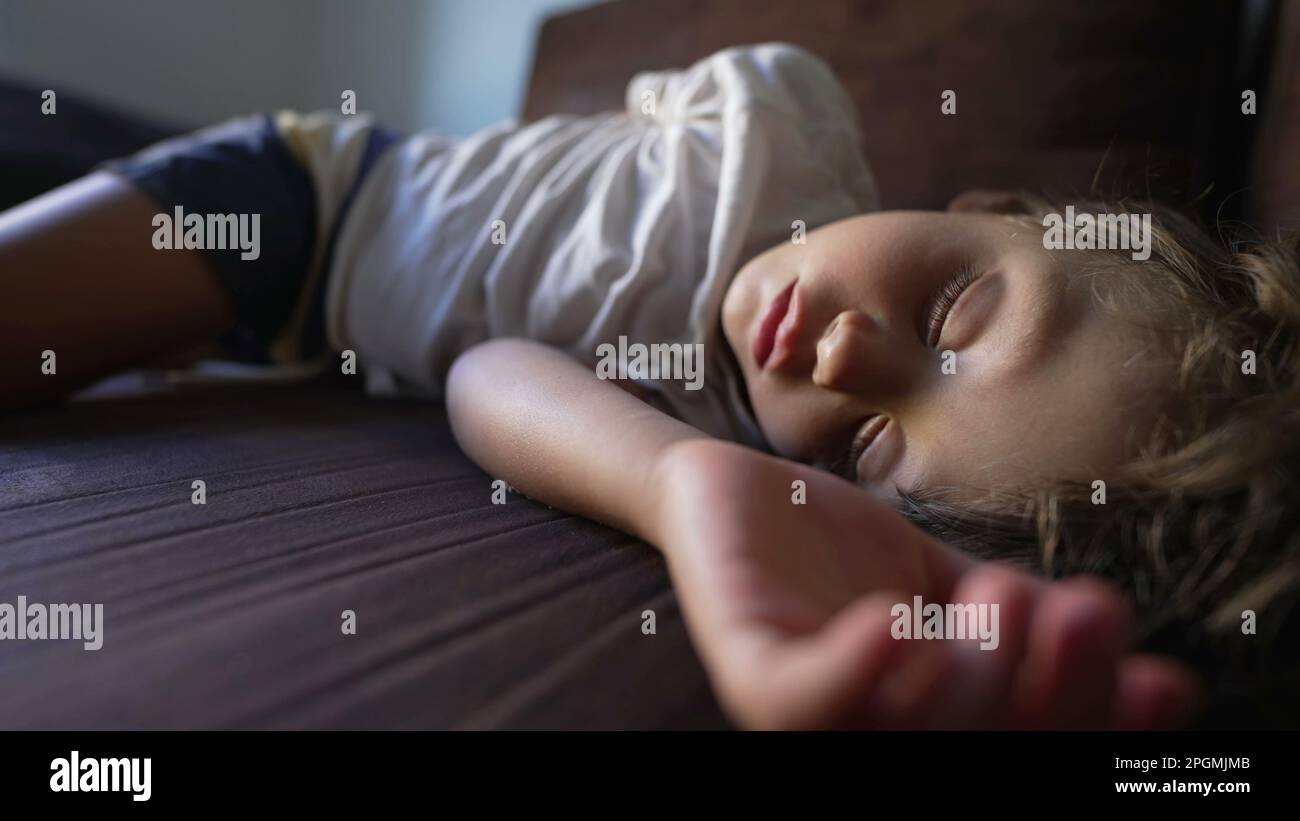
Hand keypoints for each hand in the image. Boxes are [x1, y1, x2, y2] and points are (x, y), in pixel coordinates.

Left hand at [650, 439, 1201, 728]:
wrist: (732, 489)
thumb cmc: (837, 544)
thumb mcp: (945, 580)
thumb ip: (1017, 614)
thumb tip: (1122, 643)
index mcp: (925, 718)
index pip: (1020, 743)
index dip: (1096, 725)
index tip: (1163, 683)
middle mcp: (871, 733)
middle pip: (980, 750)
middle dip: (1052, 691)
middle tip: (1081, 606)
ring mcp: (809, 711)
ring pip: (907, 733)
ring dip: (977, 674)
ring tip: (1001, 593)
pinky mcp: (751, 668)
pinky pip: (800, 700)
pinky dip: (854, 672)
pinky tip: (897, 623)